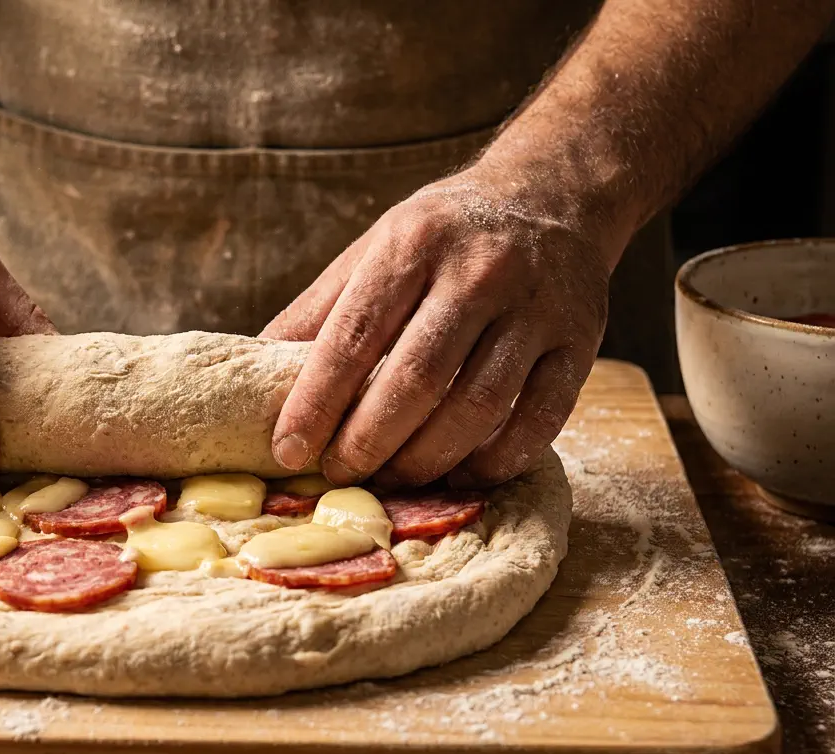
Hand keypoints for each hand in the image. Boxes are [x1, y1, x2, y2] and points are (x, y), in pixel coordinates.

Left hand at [263, 163, 623, 488]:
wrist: (552, 194)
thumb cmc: (442, 235)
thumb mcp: (373, 250)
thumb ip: (318, 312)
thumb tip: (254, 376)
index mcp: (413, 244)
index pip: (353, 338)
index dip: (316, 404)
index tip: (289, 451)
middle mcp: (478, 271)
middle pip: (415, 380)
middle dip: (368, 443)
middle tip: (341, 474)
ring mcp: (536, 307)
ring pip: (476, 408)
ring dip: (426, 461)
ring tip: (392, 479)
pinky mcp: (580, 341)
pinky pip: (539, 421)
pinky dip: (494, 461)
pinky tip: (460, 474)